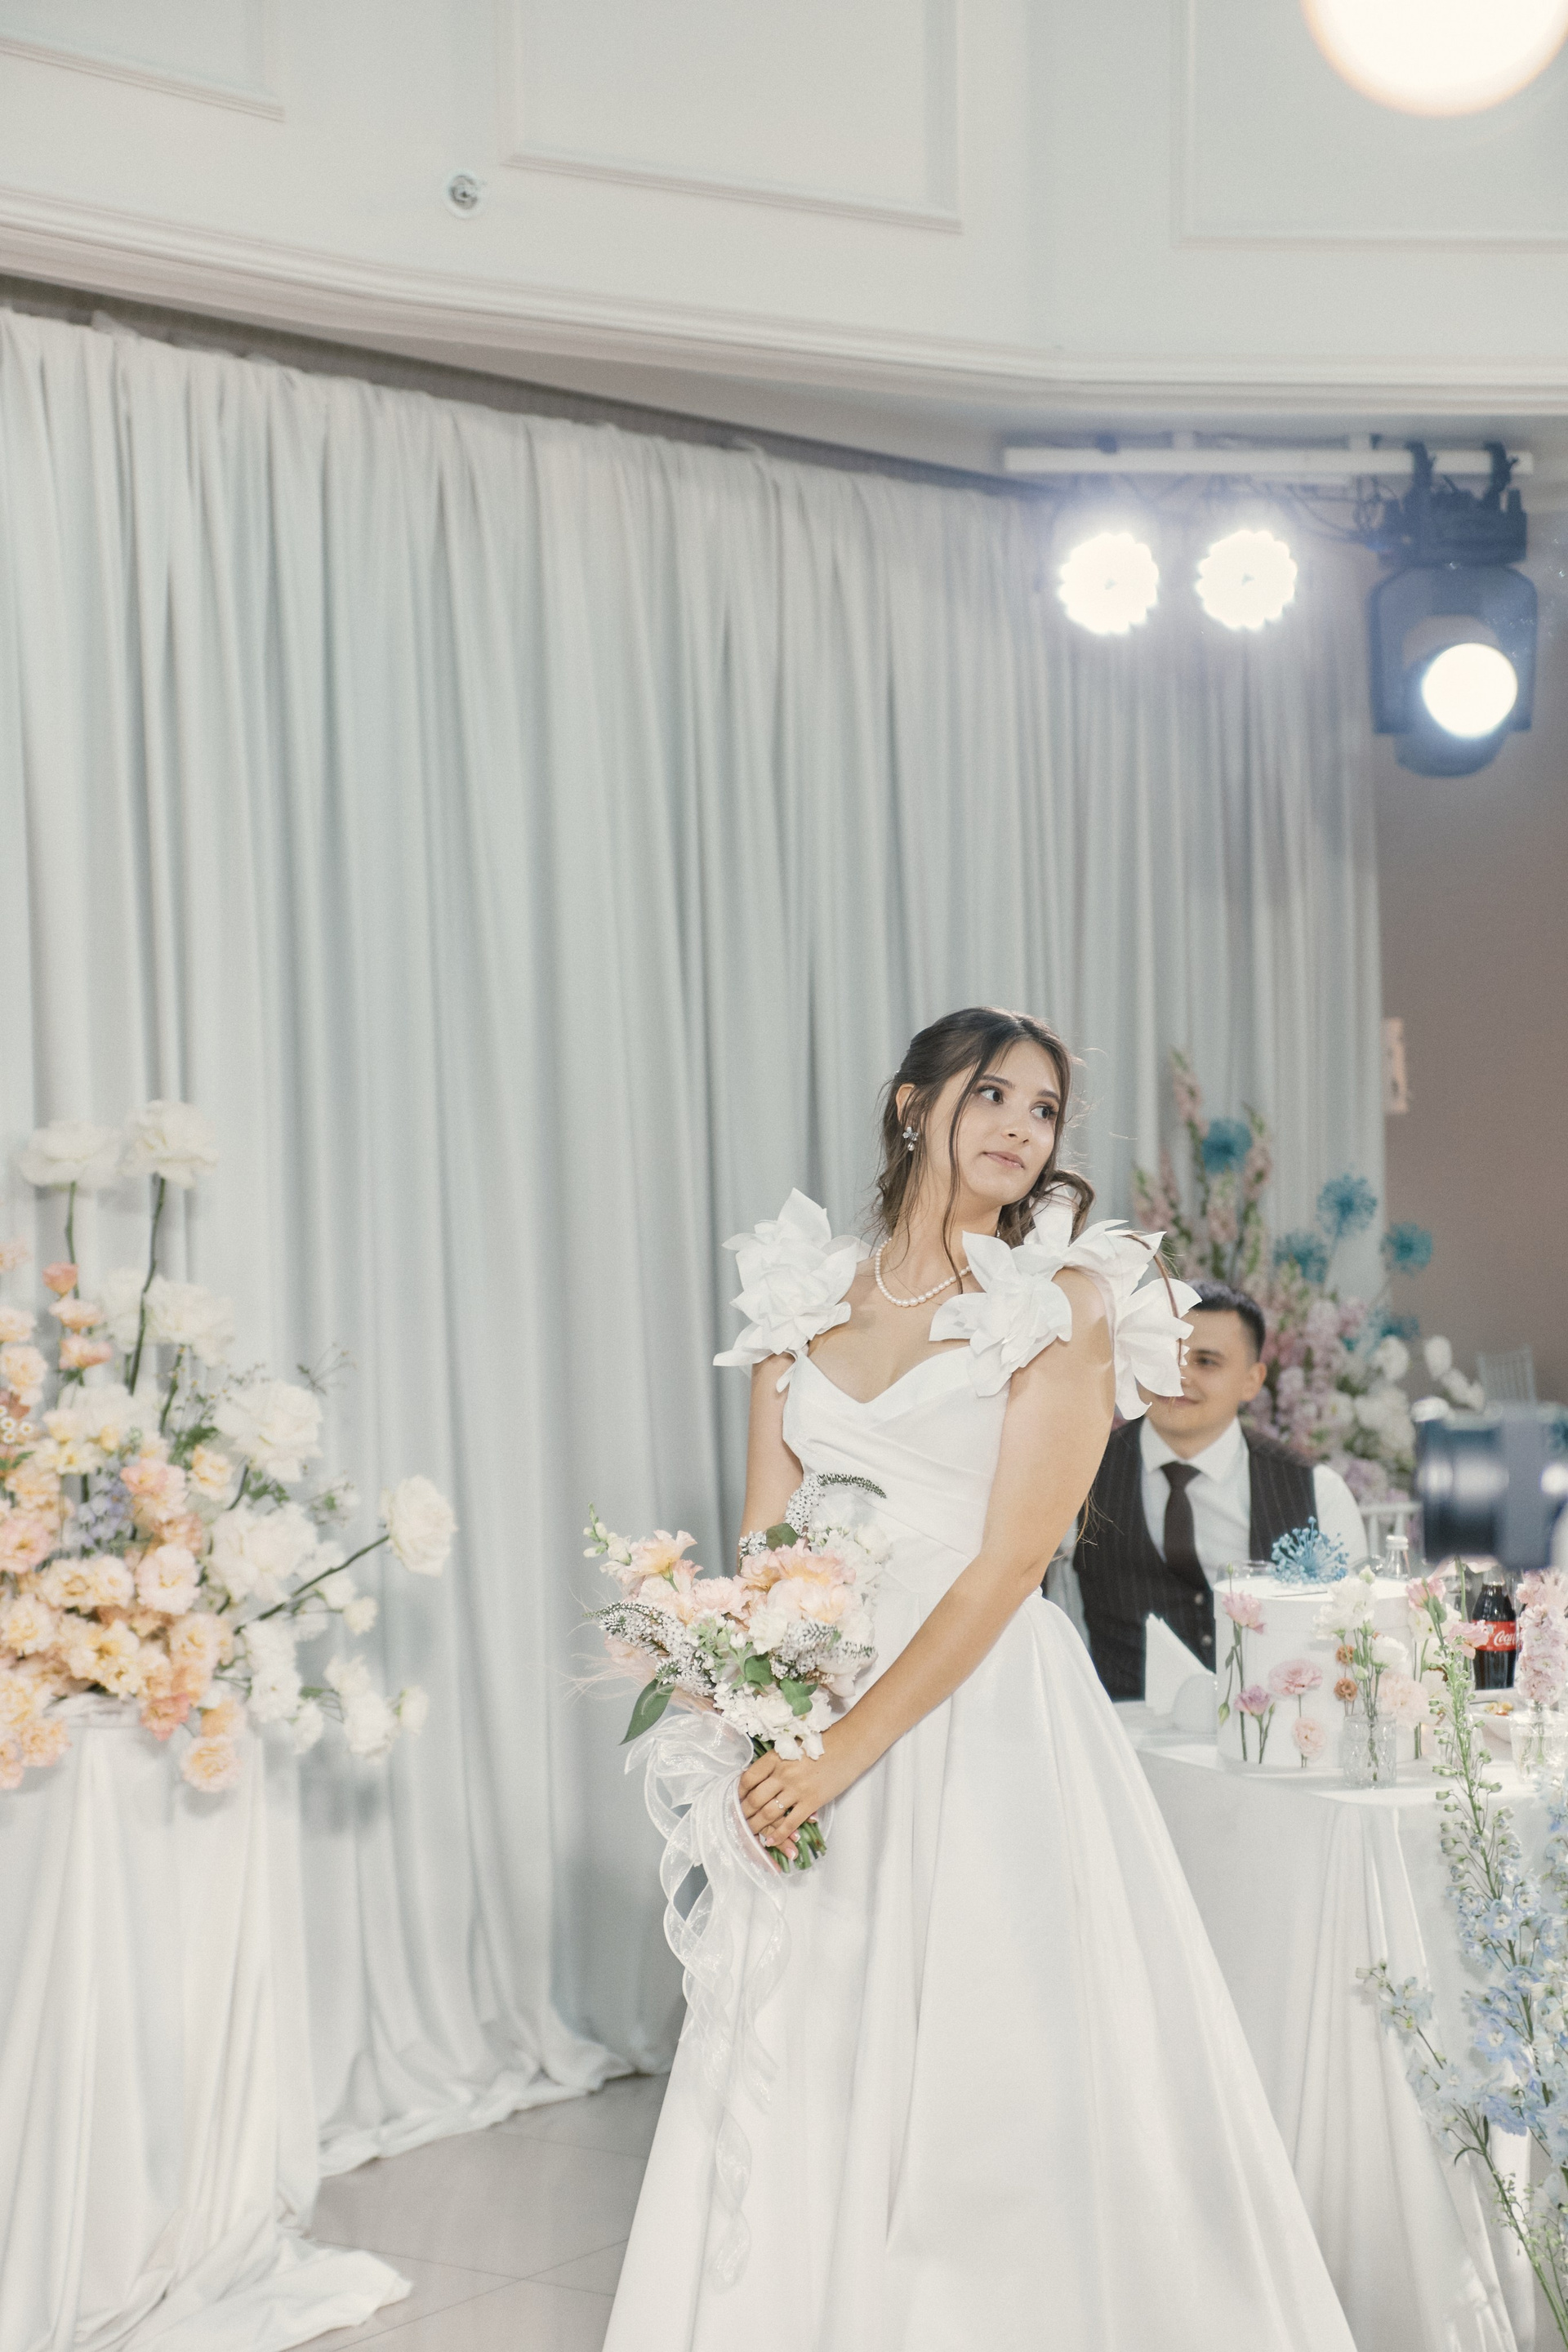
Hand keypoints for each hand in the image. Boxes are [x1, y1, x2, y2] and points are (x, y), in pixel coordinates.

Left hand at [738, 1731, 861, 1865]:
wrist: (849, 1746)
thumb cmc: (822, 1743)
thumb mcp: (792, 1747)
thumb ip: (776, 1762)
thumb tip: (760, 1780)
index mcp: (776, 1757)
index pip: (748, 1779)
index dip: (739, 1793)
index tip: (736, 1800)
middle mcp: (783, 1774)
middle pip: (755, 1799)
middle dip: (744, 1813)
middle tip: (738, 1821)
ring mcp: (797, 1789)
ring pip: (769, 1813)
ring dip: (756, 1826)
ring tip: (750, 1832)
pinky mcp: (812, 1802)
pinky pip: (790, 1822)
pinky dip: (778, 1834)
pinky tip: (771, 1841)